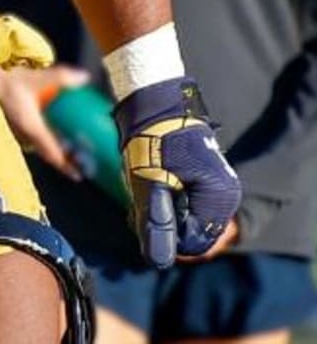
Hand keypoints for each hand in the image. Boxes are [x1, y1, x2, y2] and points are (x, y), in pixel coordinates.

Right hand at [0, 63, 90, 179]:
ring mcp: (16, 131)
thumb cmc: (8, 81)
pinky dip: (42, 138)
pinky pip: (30, 137)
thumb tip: (84, 78)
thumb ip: (61, 77)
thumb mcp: (37, 78)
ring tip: (66, 146)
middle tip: (79, 162)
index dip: (66, 165)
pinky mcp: (11, 125)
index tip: (79, 175)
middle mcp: (24, 134)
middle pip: (46, 152)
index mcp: (33, 128)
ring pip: (38, 146)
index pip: (52, 153)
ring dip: (51, 148)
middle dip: (62, 158)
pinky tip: (46, 129)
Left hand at [113, 76, 241, 267]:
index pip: (195, 242)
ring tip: (139, 196)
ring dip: (161, 215)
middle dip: (162, 227)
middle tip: (136, 210)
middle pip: (193, 232)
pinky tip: (146, 189)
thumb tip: (158, 261)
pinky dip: (165, 202)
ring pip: (186, 219)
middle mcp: (225, 195)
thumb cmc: (150, 139)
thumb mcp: (149, 184)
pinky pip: (185, 204)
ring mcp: (215, 187)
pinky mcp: (202, 179)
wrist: (152, 100)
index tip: (140, 218)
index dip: (164, 236)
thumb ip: (155, 224)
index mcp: (220, 199)